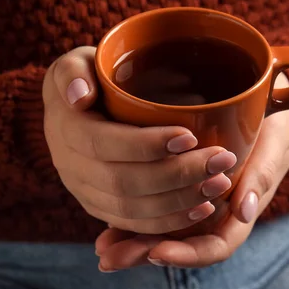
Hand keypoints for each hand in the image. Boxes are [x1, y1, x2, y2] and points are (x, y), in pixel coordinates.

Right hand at [42, 47, 237, 234]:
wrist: (73, 109)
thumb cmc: (87, 79)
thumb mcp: (74, 63)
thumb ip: (72, 72)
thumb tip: (80, 96)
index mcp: (66, 131)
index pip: (105, 144)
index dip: (147, 144)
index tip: (191, 135)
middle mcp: (71, 168)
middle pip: (123, 183)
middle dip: (177, 176)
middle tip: (221, 161)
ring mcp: (85, 193)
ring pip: (131, 210)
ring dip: (180, 201)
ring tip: (219, 183)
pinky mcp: (101, 208)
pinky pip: (134, 224)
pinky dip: (170, 222)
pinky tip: (202, 210)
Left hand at [94, 74, 288, 270]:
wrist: (264, 97)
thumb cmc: (275, 118)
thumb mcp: (278, 137)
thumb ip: (263, 171)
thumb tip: (243, 210)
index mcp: (242, 208)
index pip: (216, 245)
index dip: (187, 254)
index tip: (157, 251)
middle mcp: (215, 210)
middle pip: (180, 244)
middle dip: (145, 254)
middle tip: (110, 258)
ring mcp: (194, 198)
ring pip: (163, 230)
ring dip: (132, 242)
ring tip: (102, 248)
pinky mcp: (175, 181)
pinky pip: (152, 205)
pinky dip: (129, 217)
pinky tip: (104, 224)